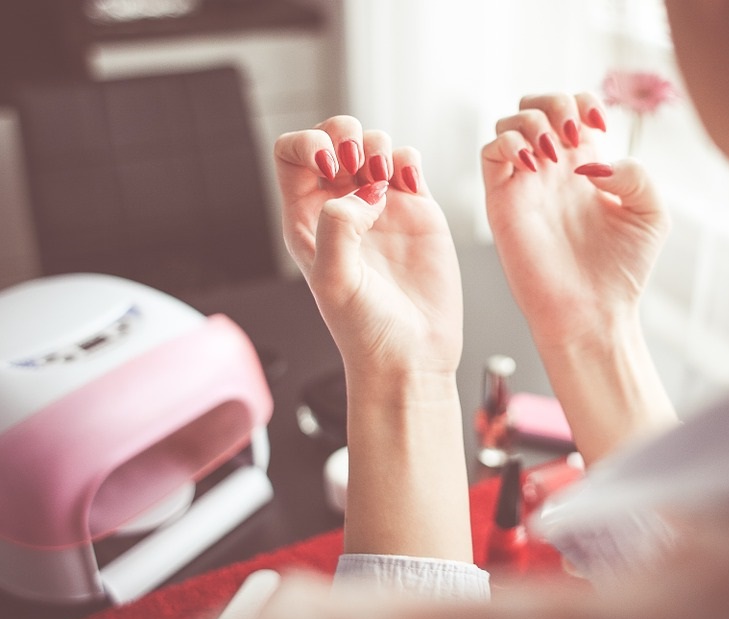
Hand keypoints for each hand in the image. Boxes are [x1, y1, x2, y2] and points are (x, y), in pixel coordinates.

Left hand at [275, 116, 461, 376]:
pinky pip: (409, 163)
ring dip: (379, 146)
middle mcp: (341, 208)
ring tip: (386, 182)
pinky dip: (409, 160)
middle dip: (345, 134)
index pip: (291, 155)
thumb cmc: (365, 331)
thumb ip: (338, 228)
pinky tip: (410, 187)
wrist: (411, 355)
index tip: (328, 163)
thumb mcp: (335, 281)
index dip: (306, 144)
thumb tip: (364, 194)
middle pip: (333, 137)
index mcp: (307, 220)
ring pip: (373, 144)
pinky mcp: (418, 211)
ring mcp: (381, 207)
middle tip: (358, 163)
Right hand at [482, 93, 669, 348]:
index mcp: (586, 167)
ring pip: (509, 122)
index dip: (584, 102)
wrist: (592, 313)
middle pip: (537, 104)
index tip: (597, 128)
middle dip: (554, 102)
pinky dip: (507, 142)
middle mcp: (553, 171)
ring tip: (553, 153)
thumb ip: (634, 174)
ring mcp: (526, 184)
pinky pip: (490, 151)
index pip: (574, 108)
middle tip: (572, 134)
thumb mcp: (650, 214)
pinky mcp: (502, 201)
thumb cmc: (622, 272)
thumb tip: (590, 162)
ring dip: (531, 120)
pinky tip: (532, 163)